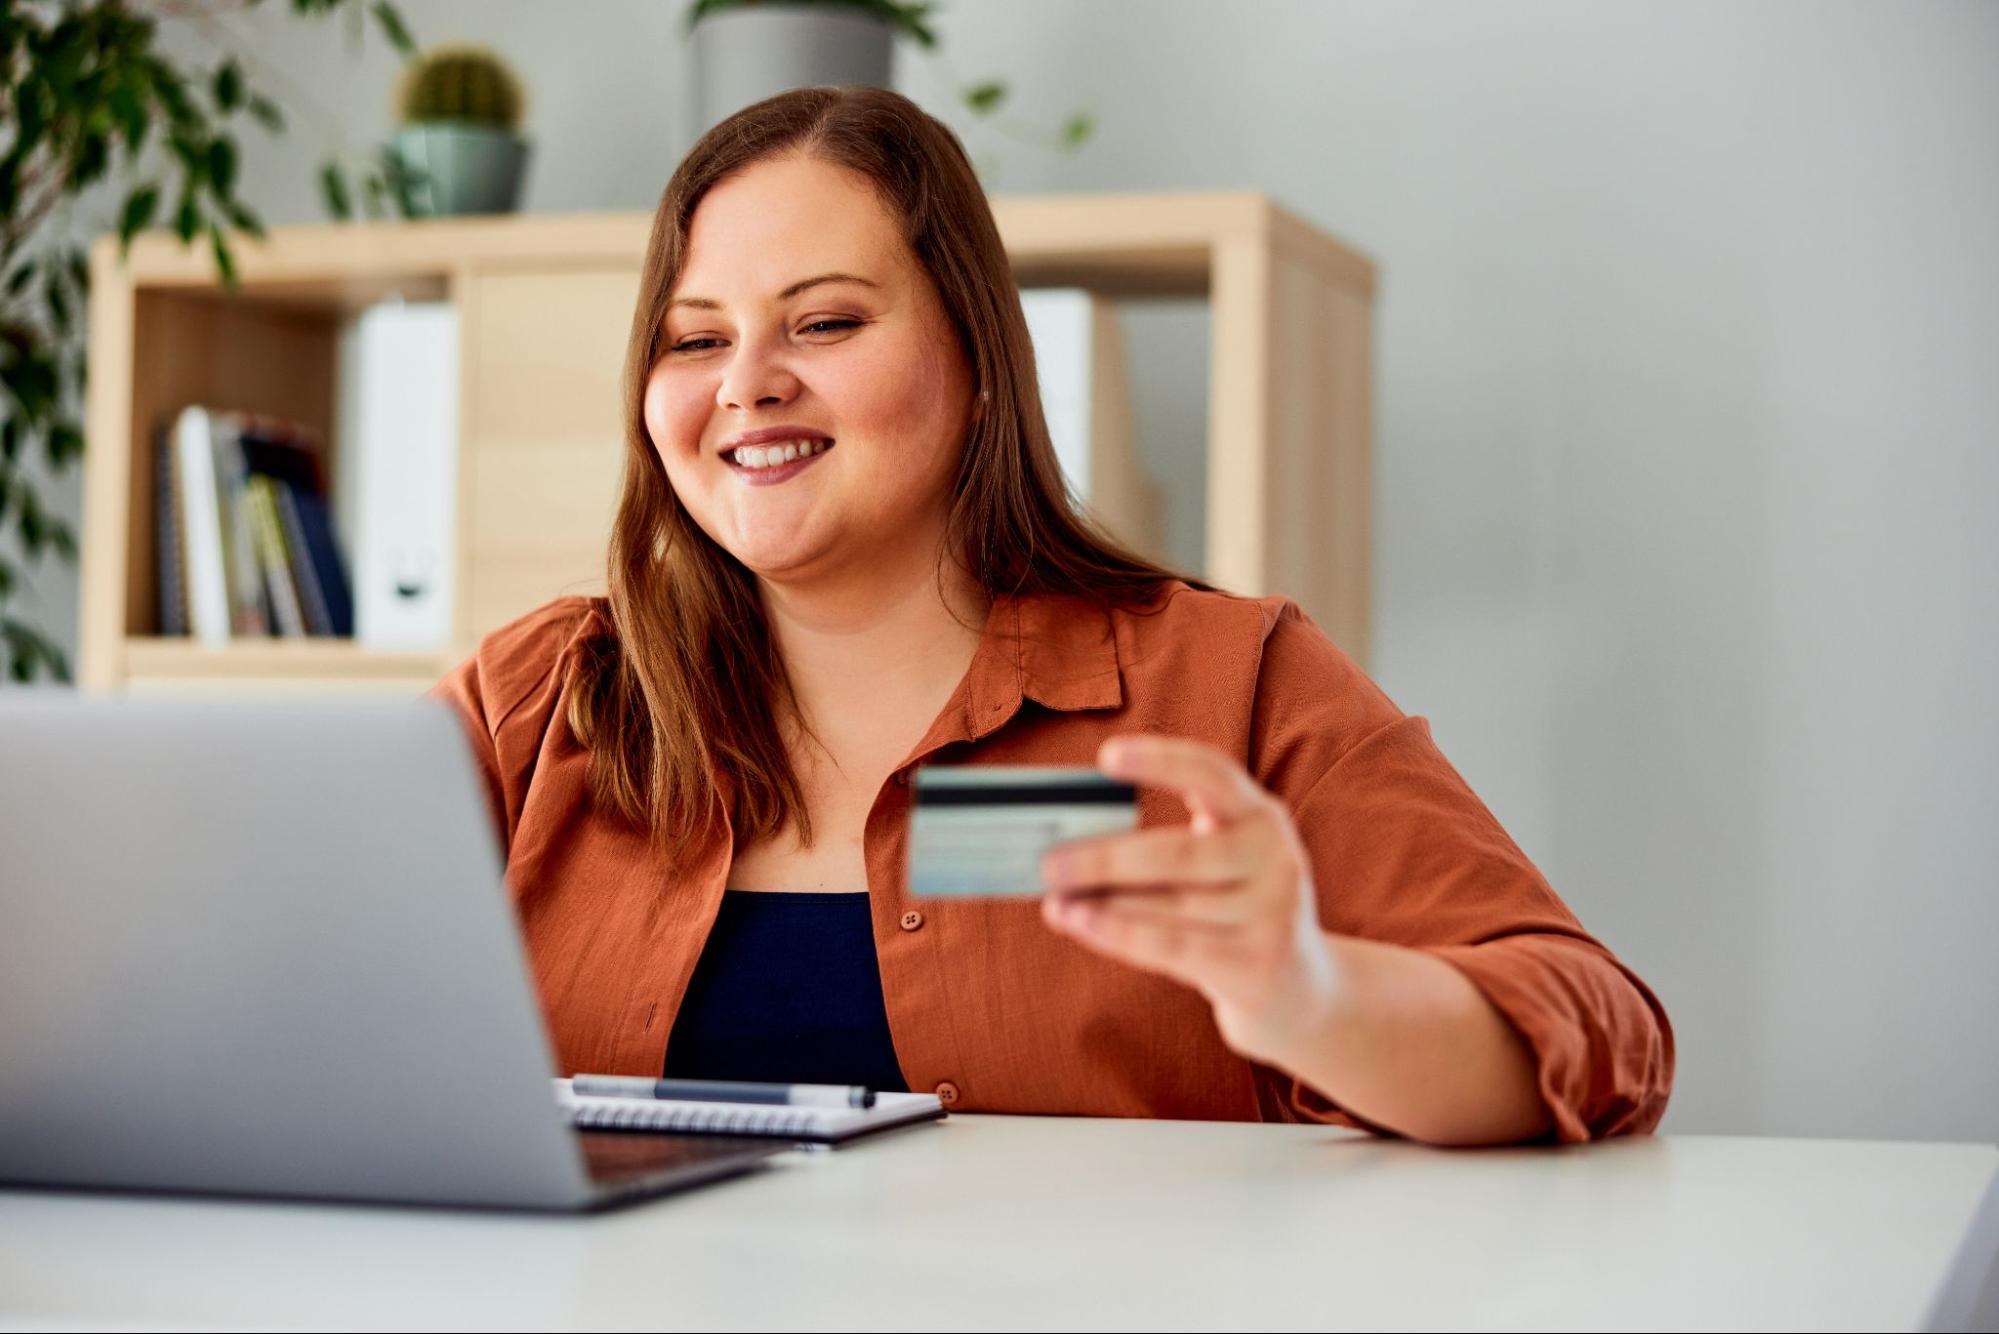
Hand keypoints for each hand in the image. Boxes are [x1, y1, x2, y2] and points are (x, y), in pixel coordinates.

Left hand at [1039, 734, 1339, 1065]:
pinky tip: (1078, 923)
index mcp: (1262, 816)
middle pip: (1178, 852)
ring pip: (1168, 905)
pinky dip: (1116, 933)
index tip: (1107, 756)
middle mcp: (1276, 858)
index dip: (1161, 761)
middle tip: (1049, 861)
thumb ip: (1171, 847)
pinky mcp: (1257, 965)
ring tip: (1055, 899)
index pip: (1213, 773)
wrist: (1302, 991)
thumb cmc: (1235, 912)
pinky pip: (1171, 946)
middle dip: (1106, 857)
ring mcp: (1273, 914)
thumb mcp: (1223, 864)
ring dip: (1101, 903)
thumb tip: (1074, 842)